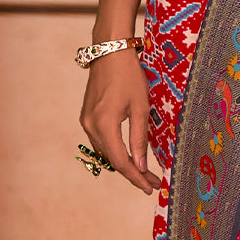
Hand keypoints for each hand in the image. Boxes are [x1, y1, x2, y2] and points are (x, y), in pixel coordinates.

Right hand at [79, 49, 160, 194]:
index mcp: (104, 124)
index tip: (151, 188)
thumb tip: (141, 167)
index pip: (121, 161)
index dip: (136, 178)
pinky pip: (102, 143)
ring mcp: (86, 122)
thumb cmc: (129, 76)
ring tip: (145, 174)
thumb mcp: (140, 108)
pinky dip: (116, 153)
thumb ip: (139, 139)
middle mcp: (91, 126)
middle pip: (113, 160)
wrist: (109, 52)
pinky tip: (130, 157)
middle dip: (134, 174)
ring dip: (125, 165)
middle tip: (153, 183)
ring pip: (106, 153)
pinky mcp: (87, 118)